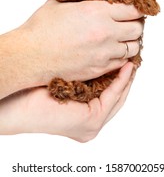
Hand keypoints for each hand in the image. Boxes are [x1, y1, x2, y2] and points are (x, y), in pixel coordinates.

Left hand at [0, 62, 134, 140]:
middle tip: (132, 56)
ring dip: (126, 77)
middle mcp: (90, 123)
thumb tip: (96, 53)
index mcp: (84, 114)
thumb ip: (84, 74)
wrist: (17, 101)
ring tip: (132, 58)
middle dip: (125, 76)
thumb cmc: (37, 87)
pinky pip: (113, 97)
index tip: (123, 56)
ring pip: (118, 97)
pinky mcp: (92, 121)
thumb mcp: (68, 79)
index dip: (117, 75)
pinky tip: (126, 66)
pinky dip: (121, 81)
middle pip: (116, 96)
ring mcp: (92, 125)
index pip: (107, 94)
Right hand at [21, 0, 142, 81]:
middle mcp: (106, 32)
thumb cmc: (41, 30)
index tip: (134, 11)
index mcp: (97, 11)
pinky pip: (122, 62)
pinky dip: (122, 57)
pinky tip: (115, 53)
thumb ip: (79, 0)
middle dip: (136, 25)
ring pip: (133, 47)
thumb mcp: (60, 4)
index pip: (132, 9)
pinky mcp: (99, 69)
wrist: (30, 56)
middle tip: (129, 24)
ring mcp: (104, 52)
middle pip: (137, 29)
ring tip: (123, 40)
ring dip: (130, 42)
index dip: (136, 9)